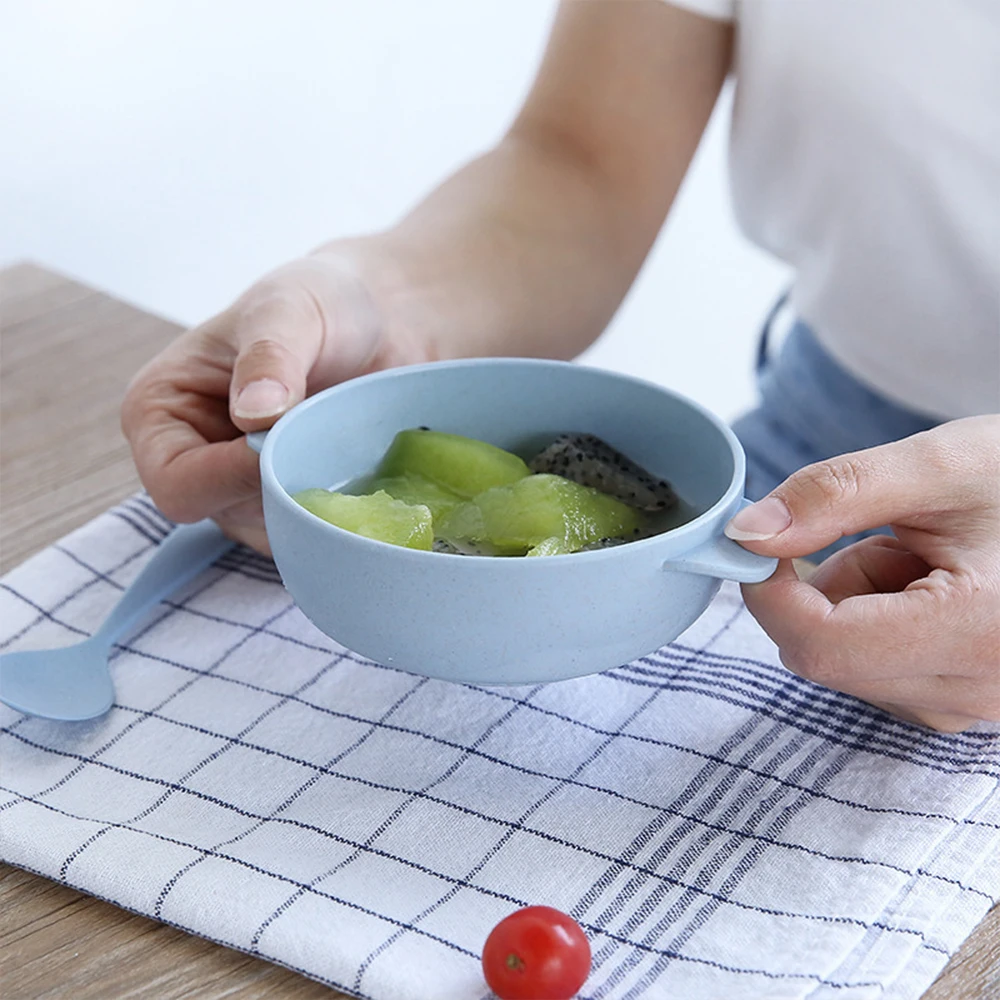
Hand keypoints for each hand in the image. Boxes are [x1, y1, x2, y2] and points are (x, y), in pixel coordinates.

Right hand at [121, 249, 430, 552]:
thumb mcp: (290, 310)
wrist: (380, 319)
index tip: (289, 443)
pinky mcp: (291, 505)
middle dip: (283, 492)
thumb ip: (269, 356)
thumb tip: (253, 413)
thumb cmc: (318, 303)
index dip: (231, 478)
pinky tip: (368, 477)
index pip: (176, 484)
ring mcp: (243, 491)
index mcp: (161, 414)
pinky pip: (312, 535)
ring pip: (274, 533)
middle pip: (228, 516)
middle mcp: (194, 462)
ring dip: (318, 505)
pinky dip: (342, 517)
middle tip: (332, 446)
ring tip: (353, 453)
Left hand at [725, 416, 999, 731]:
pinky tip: (934, 586)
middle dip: (825, 589)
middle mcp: (981, 688)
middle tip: (889, 535)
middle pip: (825, 656)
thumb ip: (833, 496)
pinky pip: (877, 670)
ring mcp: (974, 706)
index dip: (769, 592)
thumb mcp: (936, 465)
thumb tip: (745, 534)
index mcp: (981, 629)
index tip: (760, 542)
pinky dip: (878, 622)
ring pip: (845, 663)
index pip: (821, 643)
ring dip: (855, 602)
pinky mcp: (965, 703)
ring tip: (926, 557)